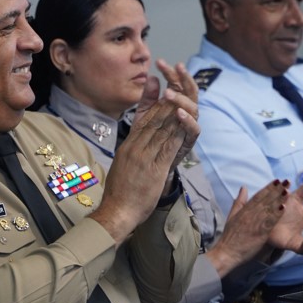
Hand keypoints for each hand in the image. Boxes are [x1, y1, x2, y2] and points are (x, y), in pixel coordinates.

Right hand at [90, 81, 198, 241]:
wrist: (116, 211)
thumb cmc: (119, 192)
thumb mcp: (121, 165)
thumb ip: (129, 151)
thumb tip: (133, 143)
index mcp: (127, 147)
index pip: (142, 122)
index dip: (153, 106)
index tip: (162, 94)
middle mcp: (135, 148)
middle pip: (153, 122)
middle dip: (165, 105)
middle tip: (176, 91)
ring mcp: (144, 158)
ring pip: (161, 132)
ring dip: (174, 116)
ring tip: (184, 103)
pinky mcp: (154, 169)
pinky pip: (168, 148)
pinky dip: (177, 136)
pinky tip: (185, 126)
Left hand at [154, 58, 200, 167]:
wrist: (148, 162)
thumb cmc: (148, 135)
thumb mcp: (145, 113)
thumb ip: (148, 97)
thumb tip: (151, 77)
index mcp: (176, 102)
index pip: (176, 82)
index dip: (170, 72)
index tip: (159, 62)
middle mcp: (186, 111)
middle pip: (190, 90)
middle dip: (184, 78)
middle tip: (176, 67)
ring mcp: (189, 124)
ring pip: (193, 107)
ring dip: (182, 99)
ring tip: (169, 93)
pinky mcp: (190, 139)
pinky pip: (194, 128)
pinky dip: (188, 119)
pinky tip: (178, 112)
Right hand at [206, 180, 287, 276]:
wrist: (226, 252)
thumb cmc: (229, 236)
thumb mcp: (232, 215)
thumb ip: (239, 201)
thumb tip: (243, 187)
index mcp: (244, 210)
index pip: (258, 196)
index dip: (268, 187)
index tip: (277, 180)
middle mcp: (250, 214)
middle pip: (265, 200)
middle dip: (277, 190)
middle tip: (287, 181)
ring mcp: (254, 223)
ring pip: (268, 209)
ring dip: (279, 199)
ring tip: (287, 190)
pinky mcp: (259, 233)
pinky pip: (268, 222)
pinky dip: (276, 214)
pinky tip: (283, 207)